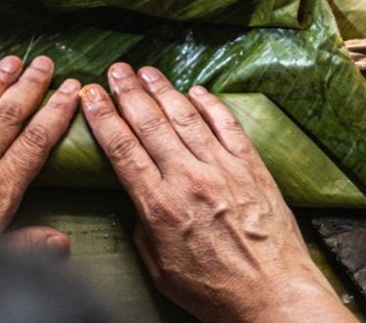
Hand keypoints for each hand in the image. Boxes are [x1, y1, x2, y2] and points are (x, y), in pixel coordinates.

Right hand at [81, 64, 356, 322]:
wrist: (274, 294)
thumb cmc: (215, 290)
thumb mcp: (161, 269)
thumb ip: (143, 227)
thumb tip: (139, 195)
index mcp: (161, 206)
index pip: (123, 149)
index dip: (104, 117)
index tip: (91, 95)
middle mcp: (190, 178)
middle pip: (151, 124)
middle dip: (129, 92)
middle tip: (116, 70)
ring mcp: (223, 167)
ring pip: (186, 117)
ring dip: (163, 90)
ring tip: (146, 71)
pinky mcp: (251, 165)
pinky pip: (227, 124)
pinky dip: (210, 104)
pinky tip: (196, 90)